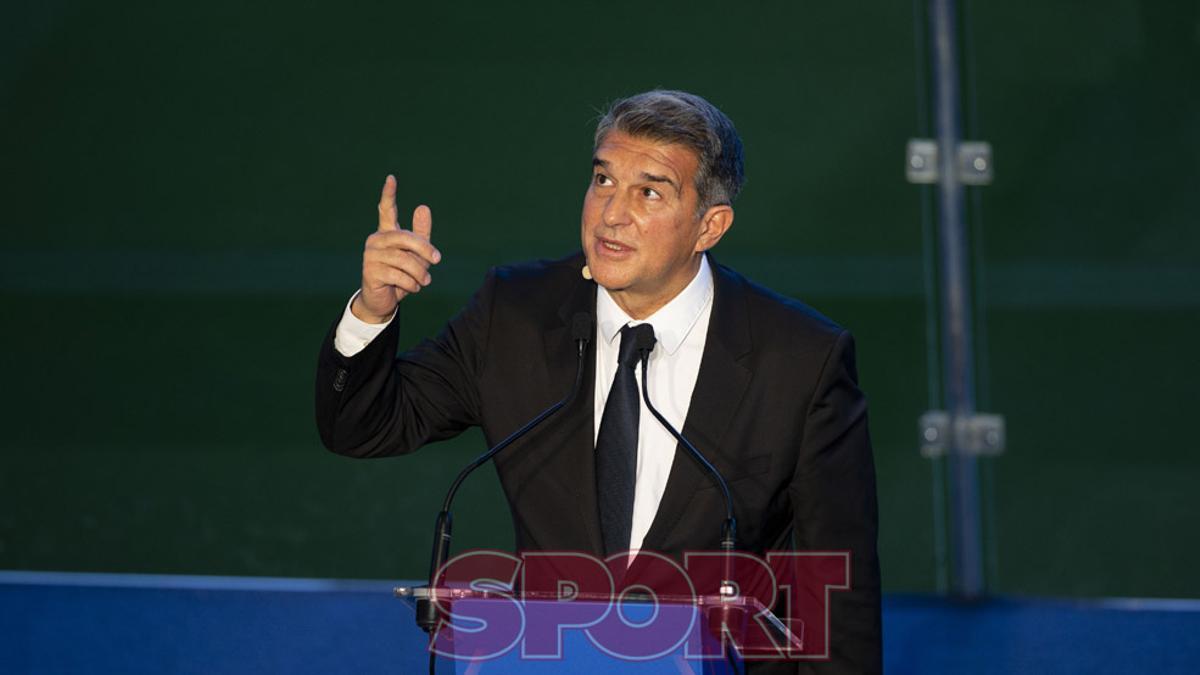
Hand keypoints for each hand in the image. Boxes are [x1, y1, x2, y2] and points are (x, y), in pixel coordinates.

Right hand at [352, 175, 440, 322]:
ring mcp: (371, 255)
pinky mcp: (370, 271)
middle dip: (424, 249)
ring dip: (419, 273)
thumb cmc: (402, 275)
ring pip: (403, 259)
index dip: (389, 194)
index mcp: (387, 232)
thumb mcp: (417, 256)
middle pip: (405, 237)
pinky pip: (398, 275)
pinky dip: (410, 284)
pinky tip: (411, 288)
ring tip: (424, 282)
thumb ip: (421, 234)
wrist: (384, 301)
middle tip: (437, 260)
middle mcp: (376, 240)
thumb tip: (423, 206)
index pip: (386, 210)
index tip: (392, 177)